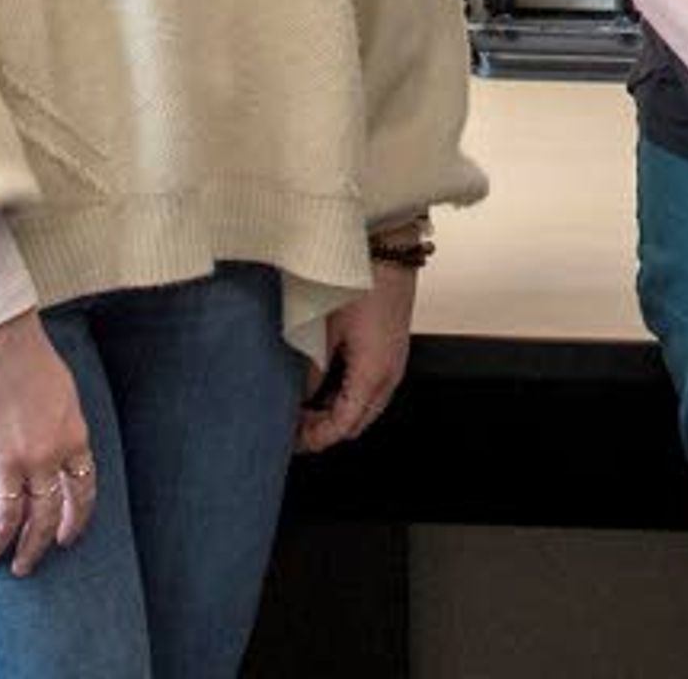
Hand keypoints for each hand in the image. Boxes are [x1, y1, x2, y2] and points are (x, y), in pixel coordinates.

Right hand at [0, 314, 96, 575]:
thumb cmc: (34, 362)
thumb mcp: (66, 400)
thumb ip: (64, 434)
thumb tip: (59, 461)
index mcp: (72, 441)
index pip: (81, 494)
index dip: (73, 522)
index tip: (64, 539)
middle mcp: (44, 457)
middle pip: (44, 517)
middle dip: (34, 547)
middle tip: (24, 566)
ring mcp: (7, 459)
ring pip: (6, 519)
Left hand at [295, 263, 418, 453]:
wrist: (391, 247)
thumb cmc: (361, 281)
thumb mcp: (324, 329)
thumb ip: (311, 371)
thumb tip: (298, 397)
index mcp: (373, 373)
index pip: (342, 426)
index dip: (315, 438)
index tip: (292, 439)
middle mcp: (390, 374)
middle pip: (357, 423)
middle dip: (326, 429)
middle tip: (294, 423)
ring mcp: (395, 361)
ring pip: (366, 407)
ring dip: (338, 412)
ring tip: (306, 405)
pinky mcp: (393, 349)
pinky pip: (373, 388)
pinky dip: (349, 396)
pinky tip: (327, 384)